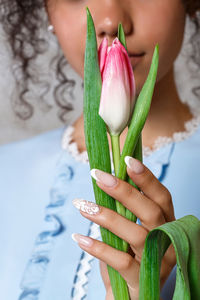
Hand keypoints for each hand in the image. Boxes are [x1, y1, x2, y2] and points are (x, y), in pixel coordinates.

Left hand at [72, 157, 175, 298]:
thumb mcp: (130, 228)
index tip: (126, 159)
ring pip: (136, 235)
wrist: (131, 294)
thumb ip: (125, 208)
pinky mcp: (142, 280)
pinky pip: (121, 262)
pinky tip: (79, 238)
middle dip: (123, 191)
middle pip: (150, 212)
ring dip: (106, 217)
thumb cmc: (129, 254)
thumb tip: (105, 177)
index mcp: (167, 223)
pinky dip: (99, 248)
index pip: (161, 196)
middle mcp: (167, 241)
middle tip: (98, 176)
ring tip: (82, 205)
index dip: (146, 178)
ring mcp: (157, 262)